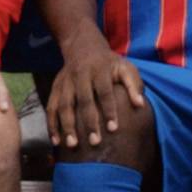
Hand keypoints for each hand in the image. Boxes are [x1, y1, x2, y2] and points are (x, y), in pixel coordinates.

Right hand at [45, 45, 149, 159]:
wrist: (83, 46)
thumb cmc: (109, 63)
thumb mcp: (124, 67)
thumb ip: (133, 85)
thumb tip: (140, 105)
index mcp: (100, 70)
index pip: (104, 92)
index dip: (109, 110)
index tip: (113, 129)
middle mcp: (80, 75)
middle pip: (83, 100)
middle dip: (88, 122)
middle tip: (94, 142)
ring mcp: (65, 82)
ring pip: (64, 105)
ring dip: (67, 125)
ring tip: (72, 145)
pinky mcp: (55, 88)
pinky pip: (51, 107)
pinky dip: (51, 124)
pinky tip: (56, 141)